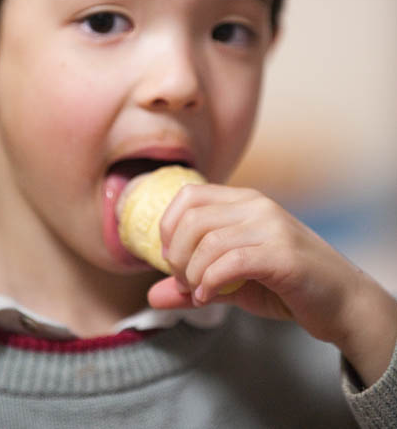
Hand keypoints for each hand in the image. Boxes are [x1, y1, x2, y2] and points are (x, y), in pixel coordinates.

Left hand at [147, 183, 396, 386]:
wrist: (343, 300)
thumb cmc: (286, 285)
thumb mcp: (233, 281)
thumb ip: (194, 282)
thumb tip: (152, 296)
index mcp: (244, 201)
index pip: (189, 194)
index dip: (168, 226)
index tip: (171, 258)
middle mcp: (257, 206)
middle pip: (192, 217)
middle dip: (176, 255)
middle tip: (183, 281)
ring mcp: (271, 227)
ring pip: (208, 241)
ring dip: (191, 273)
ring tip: (196, 292)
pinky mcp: (283, 255)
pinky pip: (230, 262)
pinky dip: (209, 283)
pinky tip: (208, 297)